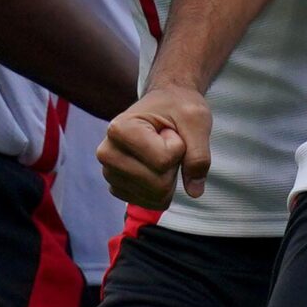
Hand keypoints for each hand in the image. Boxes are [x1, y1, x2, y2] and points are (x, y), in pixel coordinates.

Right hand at [98, 84, 211, 208]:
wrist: (165, 102)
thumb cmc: (178, 107)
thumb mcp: (196, 120)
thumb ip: (199, 155)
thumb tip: (194, 192)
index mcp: (120, 129)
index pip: (164, 160)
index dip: (179, 147)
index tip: (171, 129)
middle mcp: (108, 153)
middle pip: (158, 184)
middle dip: (174, 165)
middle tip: (168, 142)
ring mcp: (109, 173)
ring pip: (155, 197)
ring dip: (169, 177)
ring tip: (161, 151)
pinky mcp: (117, 187)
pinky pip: (149, 203)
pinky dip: (162, 189)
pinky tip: (155, 166)